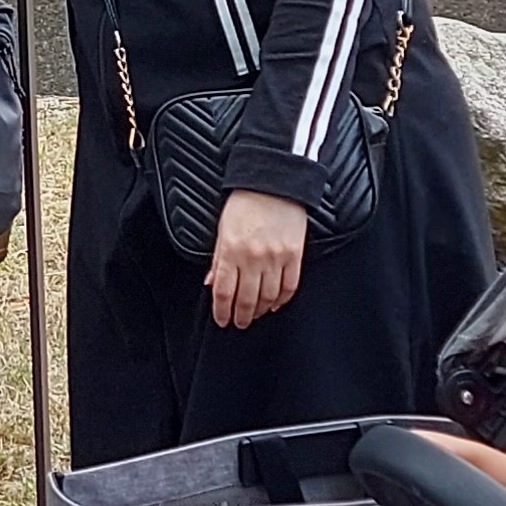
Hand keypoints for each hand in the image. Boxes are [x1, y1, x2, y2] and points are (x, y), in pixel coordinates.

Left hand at [207, 190, 309, 327]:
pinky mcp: (294, 256)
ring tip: (254, 314)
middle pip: (246, 300)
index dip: (221, 311)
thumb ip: (217, 259)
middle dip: (240, 317)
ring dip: (260, 311)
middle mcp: (253, 258)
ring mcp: (276, 258)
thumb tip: (211, 283)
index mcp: (231, 251)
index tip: (222, 319)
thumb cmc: (245, 202)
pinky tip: (275, 303)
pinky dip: (282, 300)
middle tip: (238, 323)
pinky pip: (289, 287)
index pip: (224, 292)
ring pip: (268, 297)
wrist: (273, 182)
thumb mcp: (222, 229)